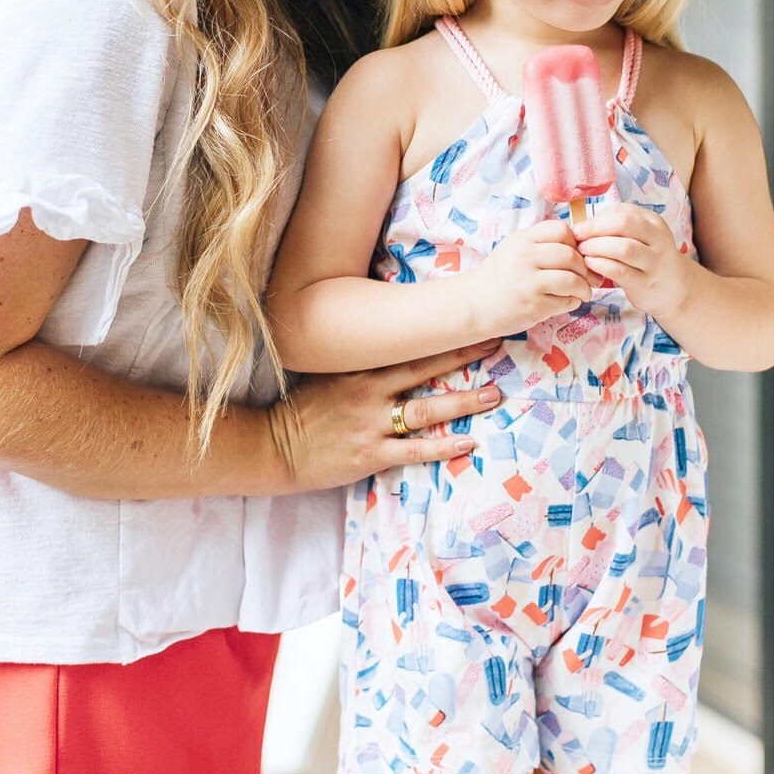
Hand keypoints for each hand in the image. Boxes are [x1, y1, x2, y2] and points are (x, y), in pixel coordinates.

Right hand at [268, 341, 502, 490]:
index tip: (472, 321)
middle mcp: (370, 390)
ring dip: (464, 401)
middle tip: (497, 343)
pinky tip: (468, 443)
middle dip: (464, 355)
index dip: (443, 333)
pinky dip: (444, 447)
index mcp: (361, 366)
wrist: (276, 446)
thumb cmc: (304, 409)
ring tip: (493, 395)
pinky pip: (415, 450)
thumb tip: (391, 341)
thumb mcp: (328, 372)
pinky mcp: (372, 453)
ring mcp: (372, 423)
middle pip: (426, 367)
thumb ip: (359, 359)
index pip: (410, 344)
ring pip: (428, 410)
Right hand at [466, 219, 593, 334]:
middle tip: (586, 277)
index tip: (576, 253)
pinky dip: (574, 302)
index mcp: (522, 240)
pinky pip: (566, 301)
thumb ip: (542, 243)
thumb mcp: (515, 248)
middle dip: (584, 268)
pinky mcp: (534, 305)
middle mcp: (524, 257)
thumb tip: (582, 247)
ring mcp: (529, 282)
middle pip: (570, 255)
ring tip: (583, 292)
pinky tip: (568, 301)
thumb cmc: (501, 276)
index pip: (561, 230)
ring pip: (572, 280)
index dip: (575, 241)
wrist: (475, 304)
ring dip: (584, 287)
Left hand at [576, 203, 690, 322]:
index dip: (596, 220)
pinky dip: (602, 265)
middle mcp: (658, 239)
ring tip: (583, 251)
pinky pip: (621, 271)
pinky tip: (590, 264)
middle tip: (578, 238)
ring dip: (597, 247)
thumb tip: (583, 225)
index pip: (622, 212)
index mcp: (654, 222)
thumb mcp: (639, 235)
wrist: (675, 289)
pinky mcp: (646, 283)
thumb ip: (615, 225)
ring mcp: (654, 262)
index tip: (578, 228)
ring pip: (624, 248)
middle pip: (624, 224)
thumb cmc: (646, 257)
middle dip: (595, 229)